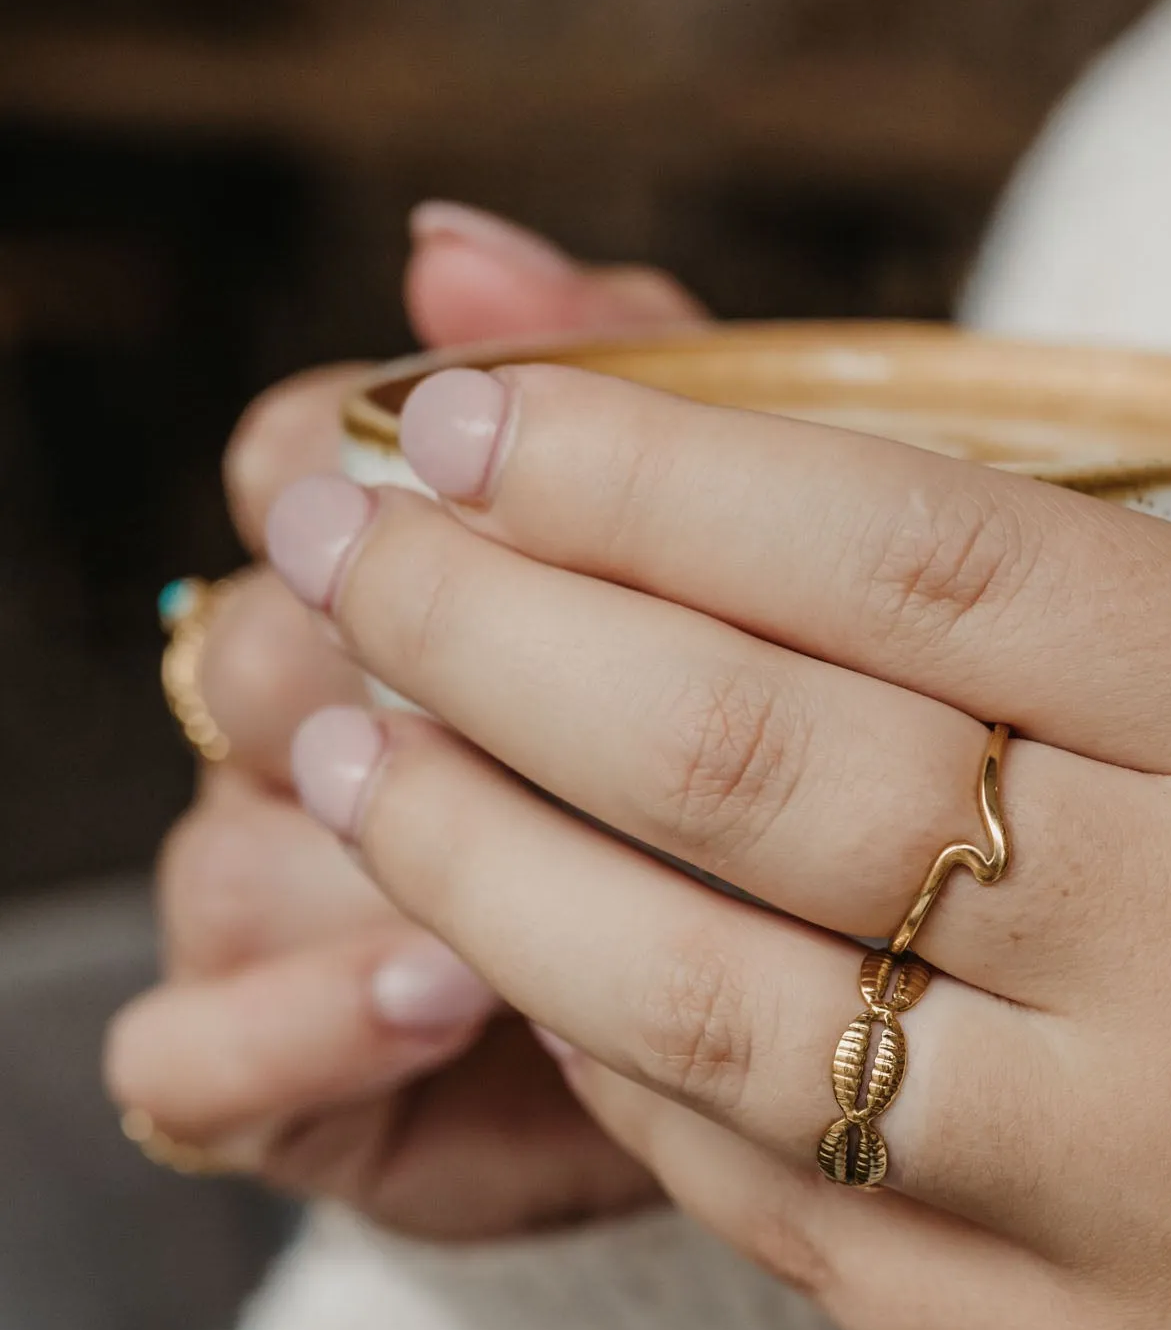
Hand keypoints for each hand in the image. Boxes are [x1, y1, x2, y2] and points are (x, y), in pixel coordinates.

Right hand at [105, 205, 700, 1236]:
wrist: (821, 1036)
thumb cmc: (786, 795)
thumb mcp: (764, 579)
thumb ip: (640, 402)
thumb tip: (445, 245)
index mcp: (408, 591)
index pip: (298, 459)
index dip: (366, 453)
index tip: (477, 464)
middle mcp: (310, 733)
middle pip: (266, 643)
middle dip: (401, 662)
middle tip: (536, 682)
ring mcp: (275, 909)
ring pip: (235, 847)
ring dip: (383, 852)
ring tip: (548, 855)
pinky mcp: (273, 1084)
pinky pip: (190, 1054)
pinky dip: (306, 1025)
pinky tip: (450, 992)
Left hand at [260, 290, 1170, 1329]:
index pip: (935, 553)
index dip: (673, 463)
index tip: (498, 410)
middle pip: (768, 759)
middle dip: (504, 628)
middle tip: (340, 539)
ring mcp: (1147, 1194)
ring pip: (729, 1005)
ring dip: (492, 866)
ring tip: (349, 754)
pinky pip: (804, 1221)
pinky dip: (644, 1091)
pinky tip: (535, 990)